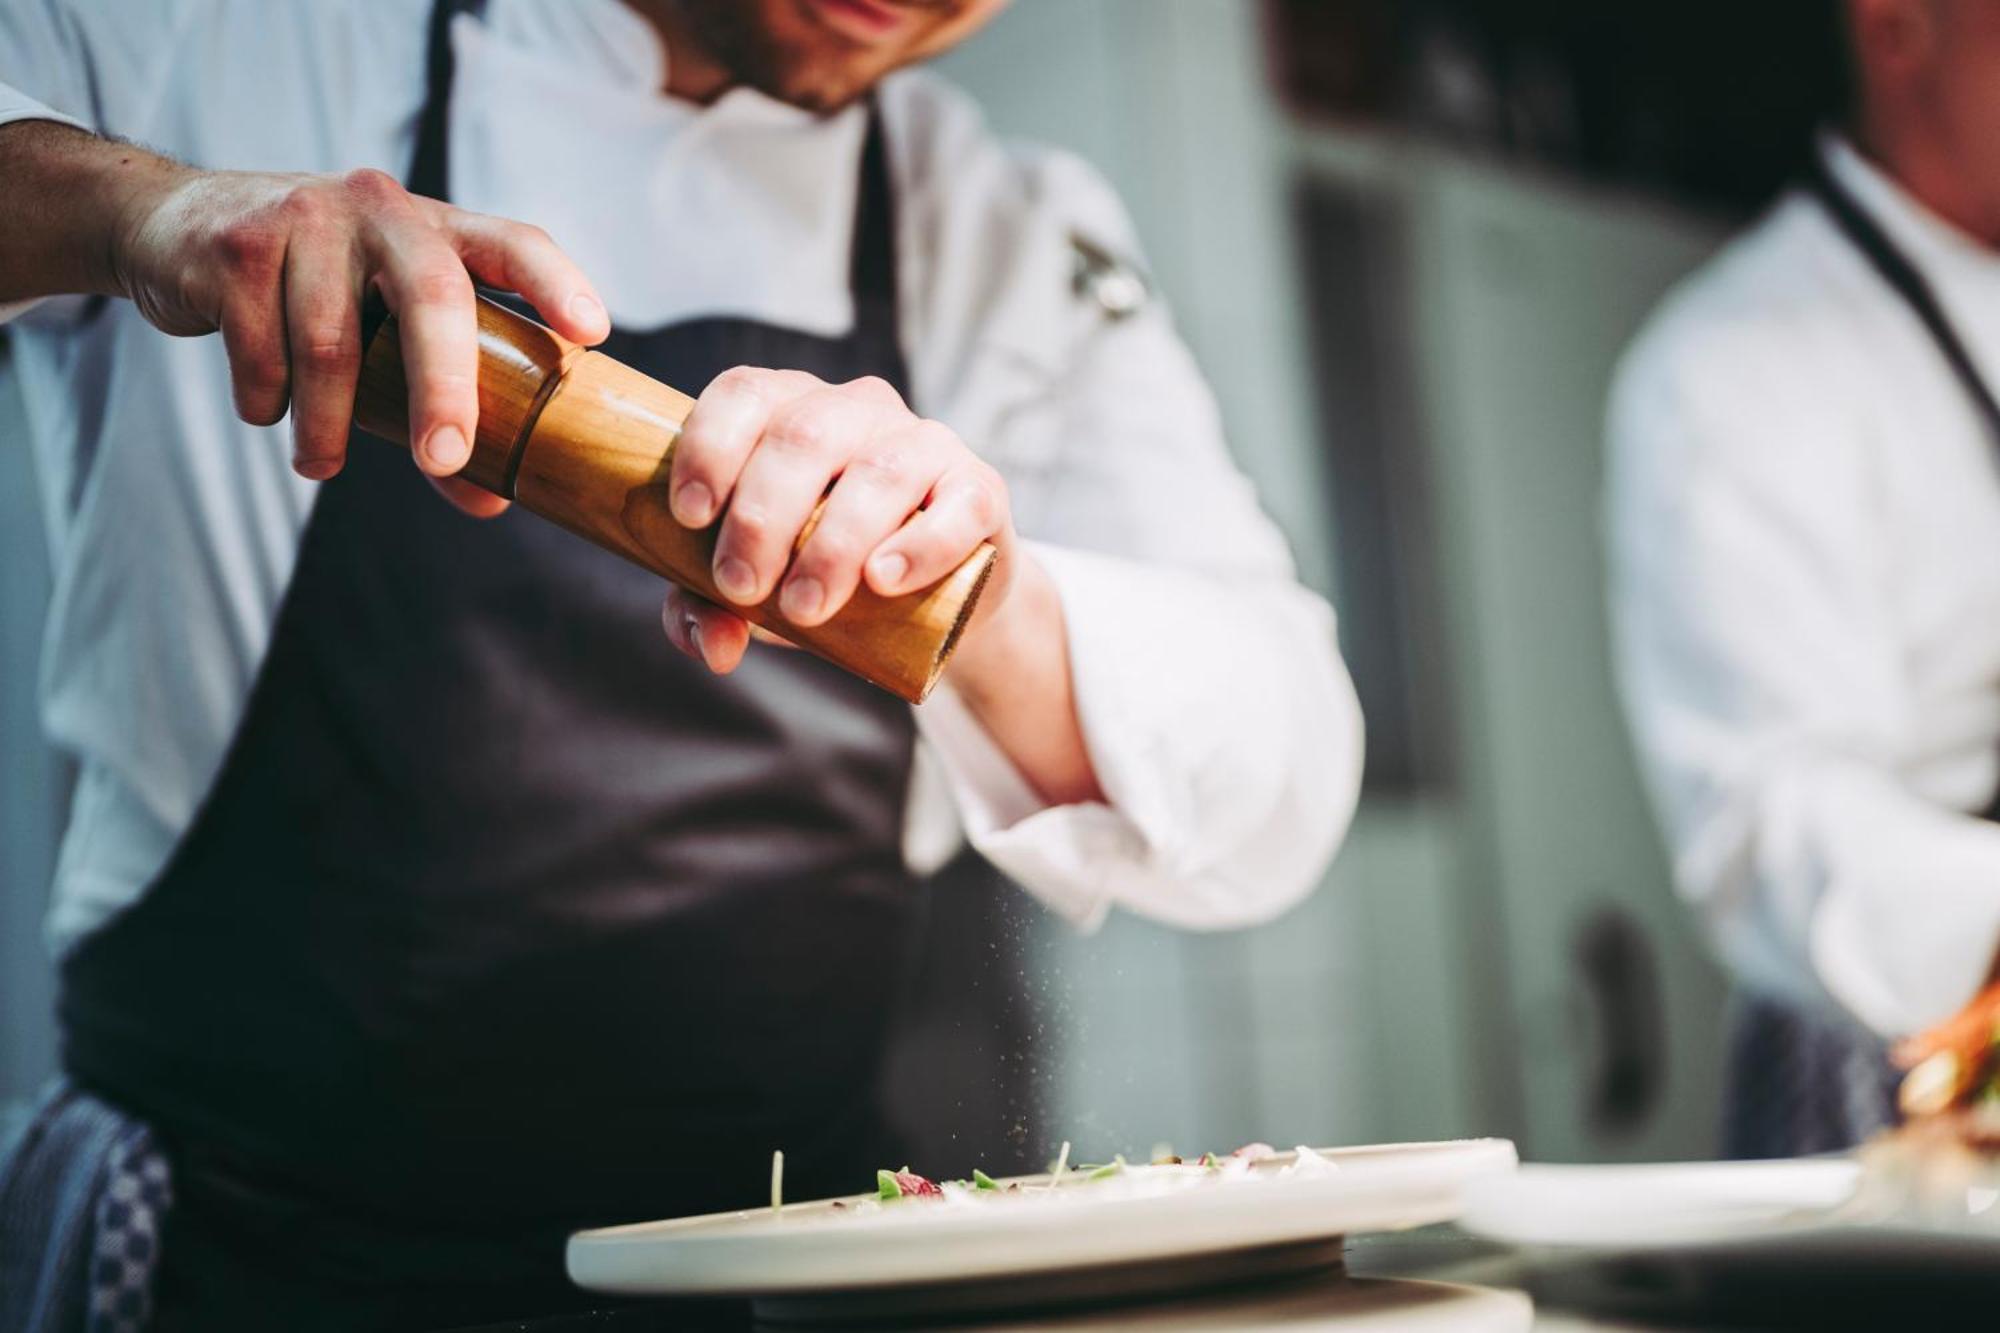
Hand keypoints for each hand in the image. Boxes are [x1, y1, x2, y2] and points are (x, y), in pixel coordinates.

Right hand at [109, 165, 609, 514]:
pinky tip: (266, 409)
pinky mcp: (236, 246)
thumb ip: (436, 398)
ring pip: (332, 345)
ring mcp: (306, 218)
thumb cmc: (315, 288)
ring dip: (327, 425)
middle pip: (433, 297)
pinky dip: (267, 400)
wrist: (174, 224)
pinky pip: (260, 350)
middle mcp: (381, 209)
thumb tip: (492, 499)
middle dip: (445, 390)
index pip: (514, 243)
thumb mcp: (383, 324)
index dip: (557, 285)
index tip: (593, 333)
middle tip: (446, 462)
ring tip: (321, 464)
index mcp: (438, 227)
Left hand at [659, 369, 1016, 672]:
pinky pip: (958, 505)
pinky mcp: (980, 490)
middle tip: (741, 586)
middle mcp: (856, 410)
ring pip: (878, 470)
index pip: (745, 394)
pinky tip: (883, 580)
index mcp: (789, 409)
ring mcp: (924, 443)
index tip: (690, 517)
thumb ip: (710, 609)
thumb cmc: (824, 572)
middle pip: (803, 436)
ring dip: (831, 544)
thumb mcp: (756, 589)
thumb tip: (712, 646)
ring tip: (805, 606)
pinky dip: (918, 545)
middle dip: (761, 516)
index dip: (710, 447)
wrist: (934, 603)